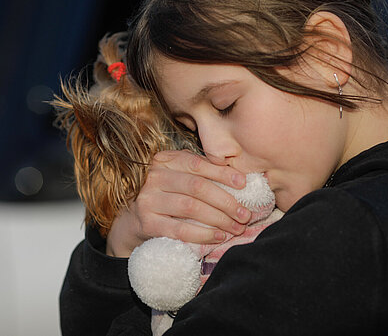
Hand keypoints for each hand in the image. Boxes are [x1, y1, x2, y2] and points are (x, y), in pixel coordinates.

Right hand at [106, 150, 250, 257]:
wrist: (132, 220)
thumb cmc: (165, 195)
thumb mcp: (179, 175)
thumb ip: (200, 170)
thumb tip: (238, 177)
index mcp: (164, 160)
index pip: (197, 163)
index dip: (222, 173)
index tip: (243, 183)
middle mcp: (154, 177)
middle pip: (197, 187)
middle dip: (226, 201)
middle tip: (245, 214)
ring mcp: (148, 200)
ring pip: (191, 208)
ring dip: (219, 219)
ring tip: (236, 227)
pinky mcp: (147, 223)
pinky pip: (180, 230)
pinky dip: (203, 234)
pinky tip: (218, 236)